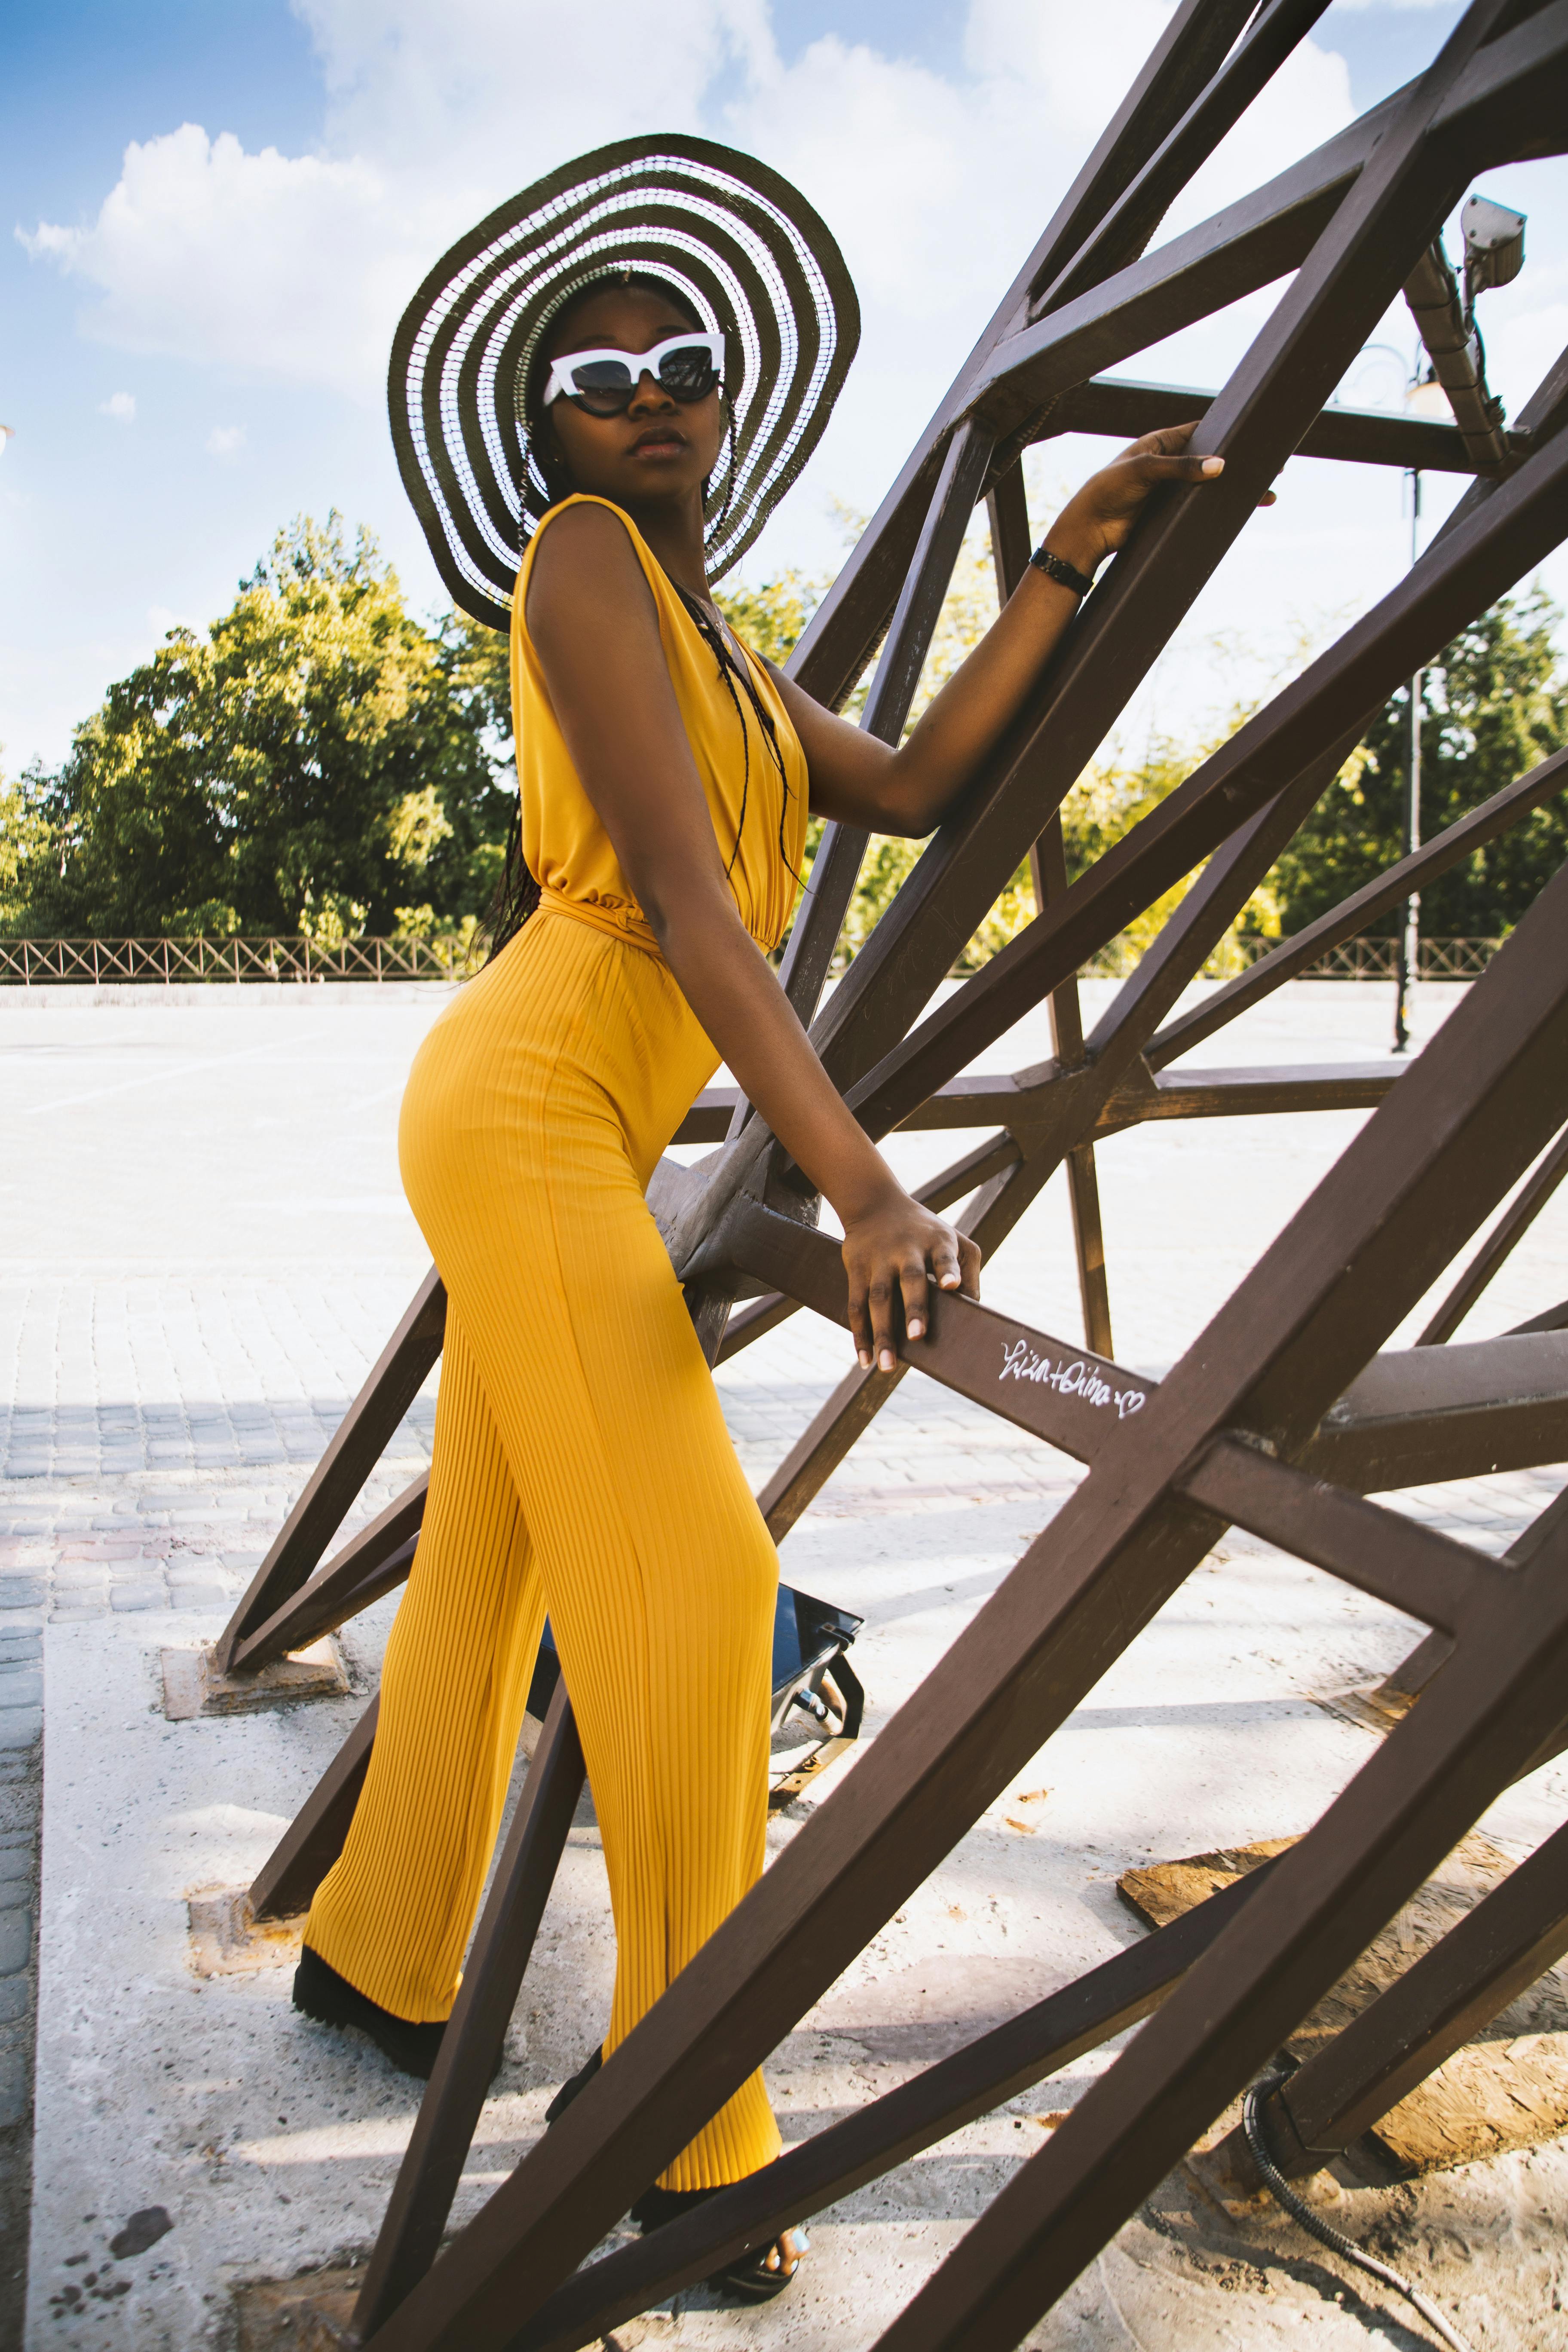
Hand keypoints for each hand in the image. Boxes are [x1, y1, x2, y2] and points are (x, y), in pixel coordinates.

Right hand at [840, 1180, 982, 1371]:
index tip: (951, 1286)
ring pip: (878, 1298)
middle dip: (913, 1308)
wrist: (876, 1204)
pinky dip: (860, 1334)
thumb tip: (975, 1313)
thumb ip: (967, 1272)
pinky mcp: (857, 1267)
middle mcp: (907, 1249)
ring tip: (886, 1365)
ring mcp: (879, 1259)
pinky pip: (856, 1304)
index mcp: (937, 1241)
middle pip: (909, 1279)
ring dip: (882, 1332)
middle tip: (916, 1336)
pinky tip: (865, 1359)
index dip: (948, 1270)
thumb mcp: (954, 1240)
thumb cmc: (926, 1232)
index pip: (944, 1256)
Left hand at [1043, 421, 1275, 577]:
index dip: (1227, 434)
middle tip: (1271, 468)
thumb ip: (1182, 467)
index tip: (1253, 436)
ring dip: (1235, 491)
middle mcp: (1169, 464)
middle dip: (1239, 465)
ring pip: (1210, 486)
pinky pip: (1200, 508)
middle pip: (1211, 460)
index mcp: (1161, 443)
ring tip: (1265, 496)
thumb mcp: (1145, 471)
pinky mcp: (1170, 513)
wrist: (1089, 530)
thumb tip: (1220, 465)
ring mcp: (1172, 489)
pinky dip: (1219, 510)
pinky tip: (1239, 513)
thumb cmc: (1109, 490)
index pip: (1201, 431)